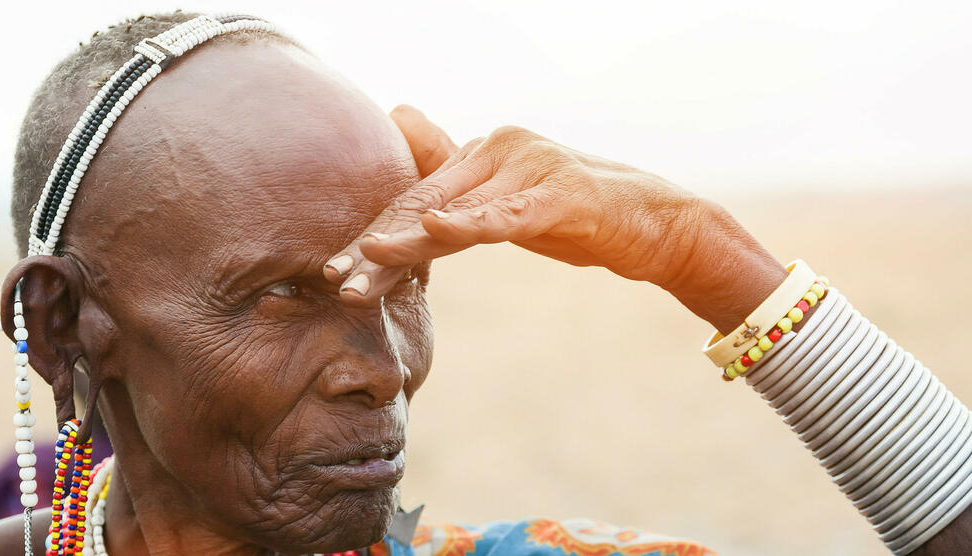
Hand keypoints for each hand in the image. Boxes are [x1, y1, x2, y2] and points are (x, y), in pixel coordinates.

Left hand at [326, 106, 785, 332]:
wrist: (660, 224)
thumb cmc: (580, 219)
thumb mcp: (513, 211)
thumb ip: (463, 200)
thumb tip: (413, 188)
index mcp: (486, 152)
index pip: (419, 196)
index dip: (376, 229)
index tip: (338, 267)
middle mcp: (502, 148)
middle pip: (426, 202)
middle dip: (379, 243)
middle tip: (337, 277)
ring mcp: (532, 167)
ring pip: (457, 209)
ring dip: (408, 242)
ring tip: (366, 266)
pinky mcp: (562, 194)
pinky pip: (508, 214)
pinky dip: (471, 224)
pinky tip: (436, 232)